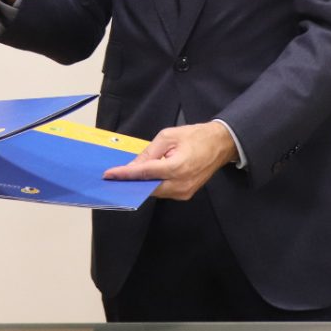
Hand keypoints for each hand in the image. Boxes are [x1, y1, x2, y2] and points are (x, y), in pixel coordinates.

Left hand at [102, 122, 235, 199]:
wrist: (220, 144)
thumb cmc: (195, 136)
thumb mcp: (168, 136)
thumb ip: (149, 152)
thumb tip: (134, 165)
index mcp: (177, 167)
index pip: (145, 173)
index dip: (125, 174)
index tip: (110, 175)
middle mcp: (180, 184)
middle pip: (148, 187)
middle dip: (131, 182)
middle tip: (115, 177)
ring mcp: (184, 192)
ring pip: (155, 191)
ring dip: (142, 184)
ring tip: (129, 175)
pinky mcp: (186, 194)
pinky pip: (164, 192)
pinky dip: (153, 185)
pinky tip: (146, 177)